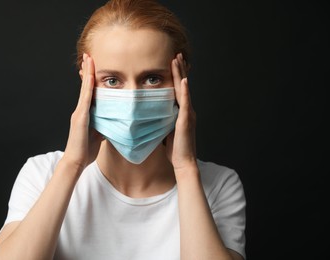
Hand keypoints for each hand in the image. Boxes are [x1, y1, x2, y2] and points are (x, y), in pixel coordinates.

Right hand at [62, 53, 103, 170]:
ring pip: (84, 89)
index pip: (90, 93)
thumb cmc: (87, 150)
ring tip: (88, 58)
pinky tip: (89, 76)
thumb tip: (113, 120)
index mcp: (86, 114)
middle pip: (85, 87)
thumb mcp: (99, 134)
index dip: (91, 78)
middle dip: (87, 71)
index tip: (94, 66)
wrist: (76, 161)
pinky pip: (85, 99)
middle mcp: (81, 110)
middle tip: (89, 55)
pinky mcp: (80, 118)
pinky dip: (87, 87)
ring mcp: (79, 113)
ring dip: (86, 73)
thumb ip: (104, 124)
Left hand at [165, 53, 197, 171]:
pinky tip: (183, 80)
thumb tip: (151, 111)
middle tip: (176, 54)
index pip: (178, 89)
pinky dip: (184, 91)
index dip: (176, 75)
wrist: (183, 161)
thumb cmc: (174, 148)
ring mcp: (187, 114)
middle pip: (182, 85)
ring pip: (184, 90)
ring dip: (181, 74)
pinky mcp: (185, 120)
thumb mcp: (165, 129)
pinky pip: (185, 102)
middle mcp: (186, 110)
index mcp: (181, 111)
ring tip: (178, 60)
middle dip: (179, 69)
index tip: (172, 62)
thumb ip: (161, 118)